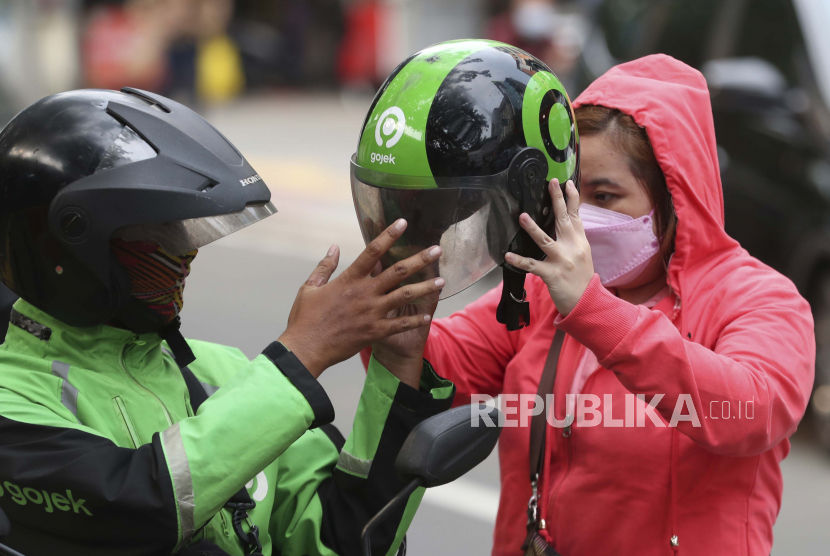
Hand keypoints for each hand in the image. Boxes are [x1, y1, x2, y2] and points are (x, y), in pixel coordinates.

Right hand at [278, 219, 443, 377]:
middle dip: (419, 259)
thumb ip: (325, 266)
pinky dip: (415, 319)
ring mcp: (372, 312)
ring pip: (404, 295)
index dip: (389, 235)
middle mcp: (364, 293)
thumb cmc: (305, 318)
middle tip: (436, 250)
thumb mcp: (310, 287)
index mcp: (349, 280)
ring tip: (441, 281)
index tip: (402, 223)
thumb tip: (335, 247)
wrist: (306, 348)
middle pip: (398, 271)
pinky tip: (428, 314)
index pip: (372, 252)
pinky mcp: (375, 331)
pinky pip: (400, 324)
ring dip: (425, 288)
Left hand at [504, 179, 593, 315]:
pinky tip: (508, 255)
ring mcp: (562, 261)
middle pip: (563, 220)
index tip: (568, 183)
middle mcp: (573, 248)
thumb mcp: (583, 254)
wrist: (586, 302)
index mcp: (580, 242)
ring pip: (546, 240)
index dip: (572, 199)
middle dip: (558, 200)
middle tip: (552, 184)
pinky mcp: (552, 275)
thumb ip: (573, 238)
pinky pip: (532, 265)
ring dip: (533, 228)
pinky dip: (519, 261)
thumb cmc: (581, 278)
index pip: (576, 216)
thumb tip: (563, 221)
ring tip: (523, 216)